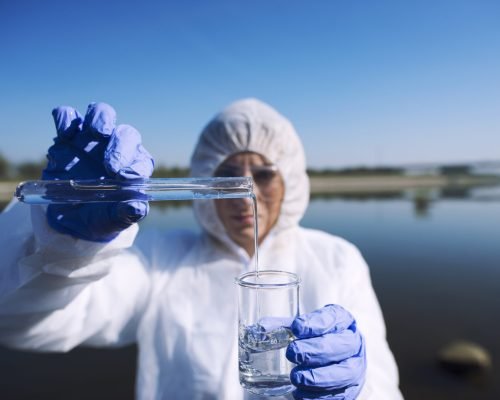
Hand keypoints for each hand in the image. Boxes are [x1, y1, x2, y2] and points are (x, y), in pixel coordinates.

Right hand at [42, 102, 153, 241]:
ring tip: (98, 132)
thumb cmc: (98, 216)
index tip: (126, 179)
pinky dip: (66, 118)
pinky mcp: (67, 137)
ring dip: (101, 118)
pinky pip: (67, 116)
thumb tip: (137, 207)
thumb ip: (125, 214)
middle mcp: (116, 149)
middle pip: (126, 134)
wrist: (68, 216)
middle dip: (121, 146)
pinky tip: (66, 135)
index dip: (136, 167)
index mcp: (133, 168)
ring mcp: (92, 140)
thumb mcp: (111, 220)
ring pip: (102, 113)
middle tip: (111, 166)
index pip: (142, 161)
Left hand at [286, 304, 365, 399]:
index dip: (316, 323)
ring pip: (346, 372)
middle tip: (292, 353)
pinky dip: (319, 396)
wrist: (335, 356)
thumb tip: (262, 327)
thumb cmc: (316, 338)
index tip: (296, 327)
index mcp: (342, 320)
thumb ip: (283, 326)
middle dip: (316, 350)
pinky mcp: (351, 389)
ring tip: (295, 377)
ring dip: (319, 376)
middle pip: (342, 345)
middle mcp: (354, 342)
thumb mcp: (302, 327)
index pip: (334, 317)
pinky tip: (301, 394)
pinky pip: (341, 395)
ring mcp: (356, 366)